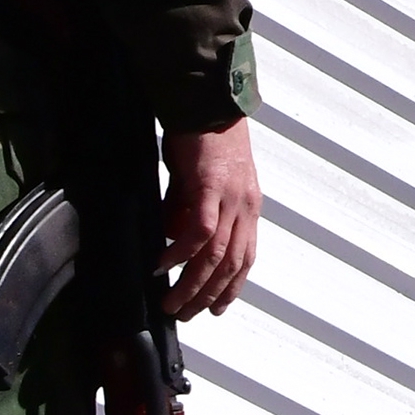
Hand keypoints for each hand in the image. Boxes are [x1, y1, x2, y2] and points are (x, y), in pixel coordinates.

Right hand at [165, 122, 261, 317]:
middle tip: (186, 313)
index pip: (246, 257)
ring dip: (193, 283)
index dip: (232, 287)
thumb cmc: (203, 136)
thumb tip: (176, 239)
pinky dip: (181, 252)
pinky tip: (165, 265)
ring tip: (171, 300)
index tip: (216, 309)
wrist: (205, 100)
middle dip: (208, 296)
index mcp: (248, 207)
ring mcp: (232, 198)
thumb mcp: (201, 182)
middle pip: (232, 264)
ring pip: (217, 255)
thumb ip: (191, 211)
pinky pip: (200, 231)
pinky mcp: (211, 187)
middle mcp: (246, 206)